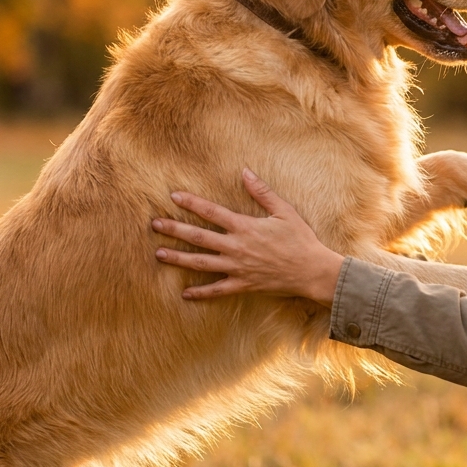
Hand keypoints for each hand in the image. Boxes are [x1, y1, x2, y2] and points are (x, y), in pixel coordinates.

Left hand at [152, 169, 344, 305]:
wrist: (312, 271)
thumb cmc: (300, 239)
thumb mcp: (284, 211)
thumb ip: (262, 192)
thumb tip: (245, 172)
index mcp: (245, 227)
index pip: (211, 212)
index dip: (191, 203)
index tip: (173, 196)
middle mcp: (236, 247)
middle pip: (198, 237)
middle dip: (174, 229)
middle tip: (154, 225)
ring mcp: (237, 268)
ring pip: (201, 263)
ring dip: (178, 258)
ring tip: (159, 254)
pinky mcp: (243, 285)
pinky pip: (217, 290)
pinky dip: (201, 293)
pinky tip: (185, 294)